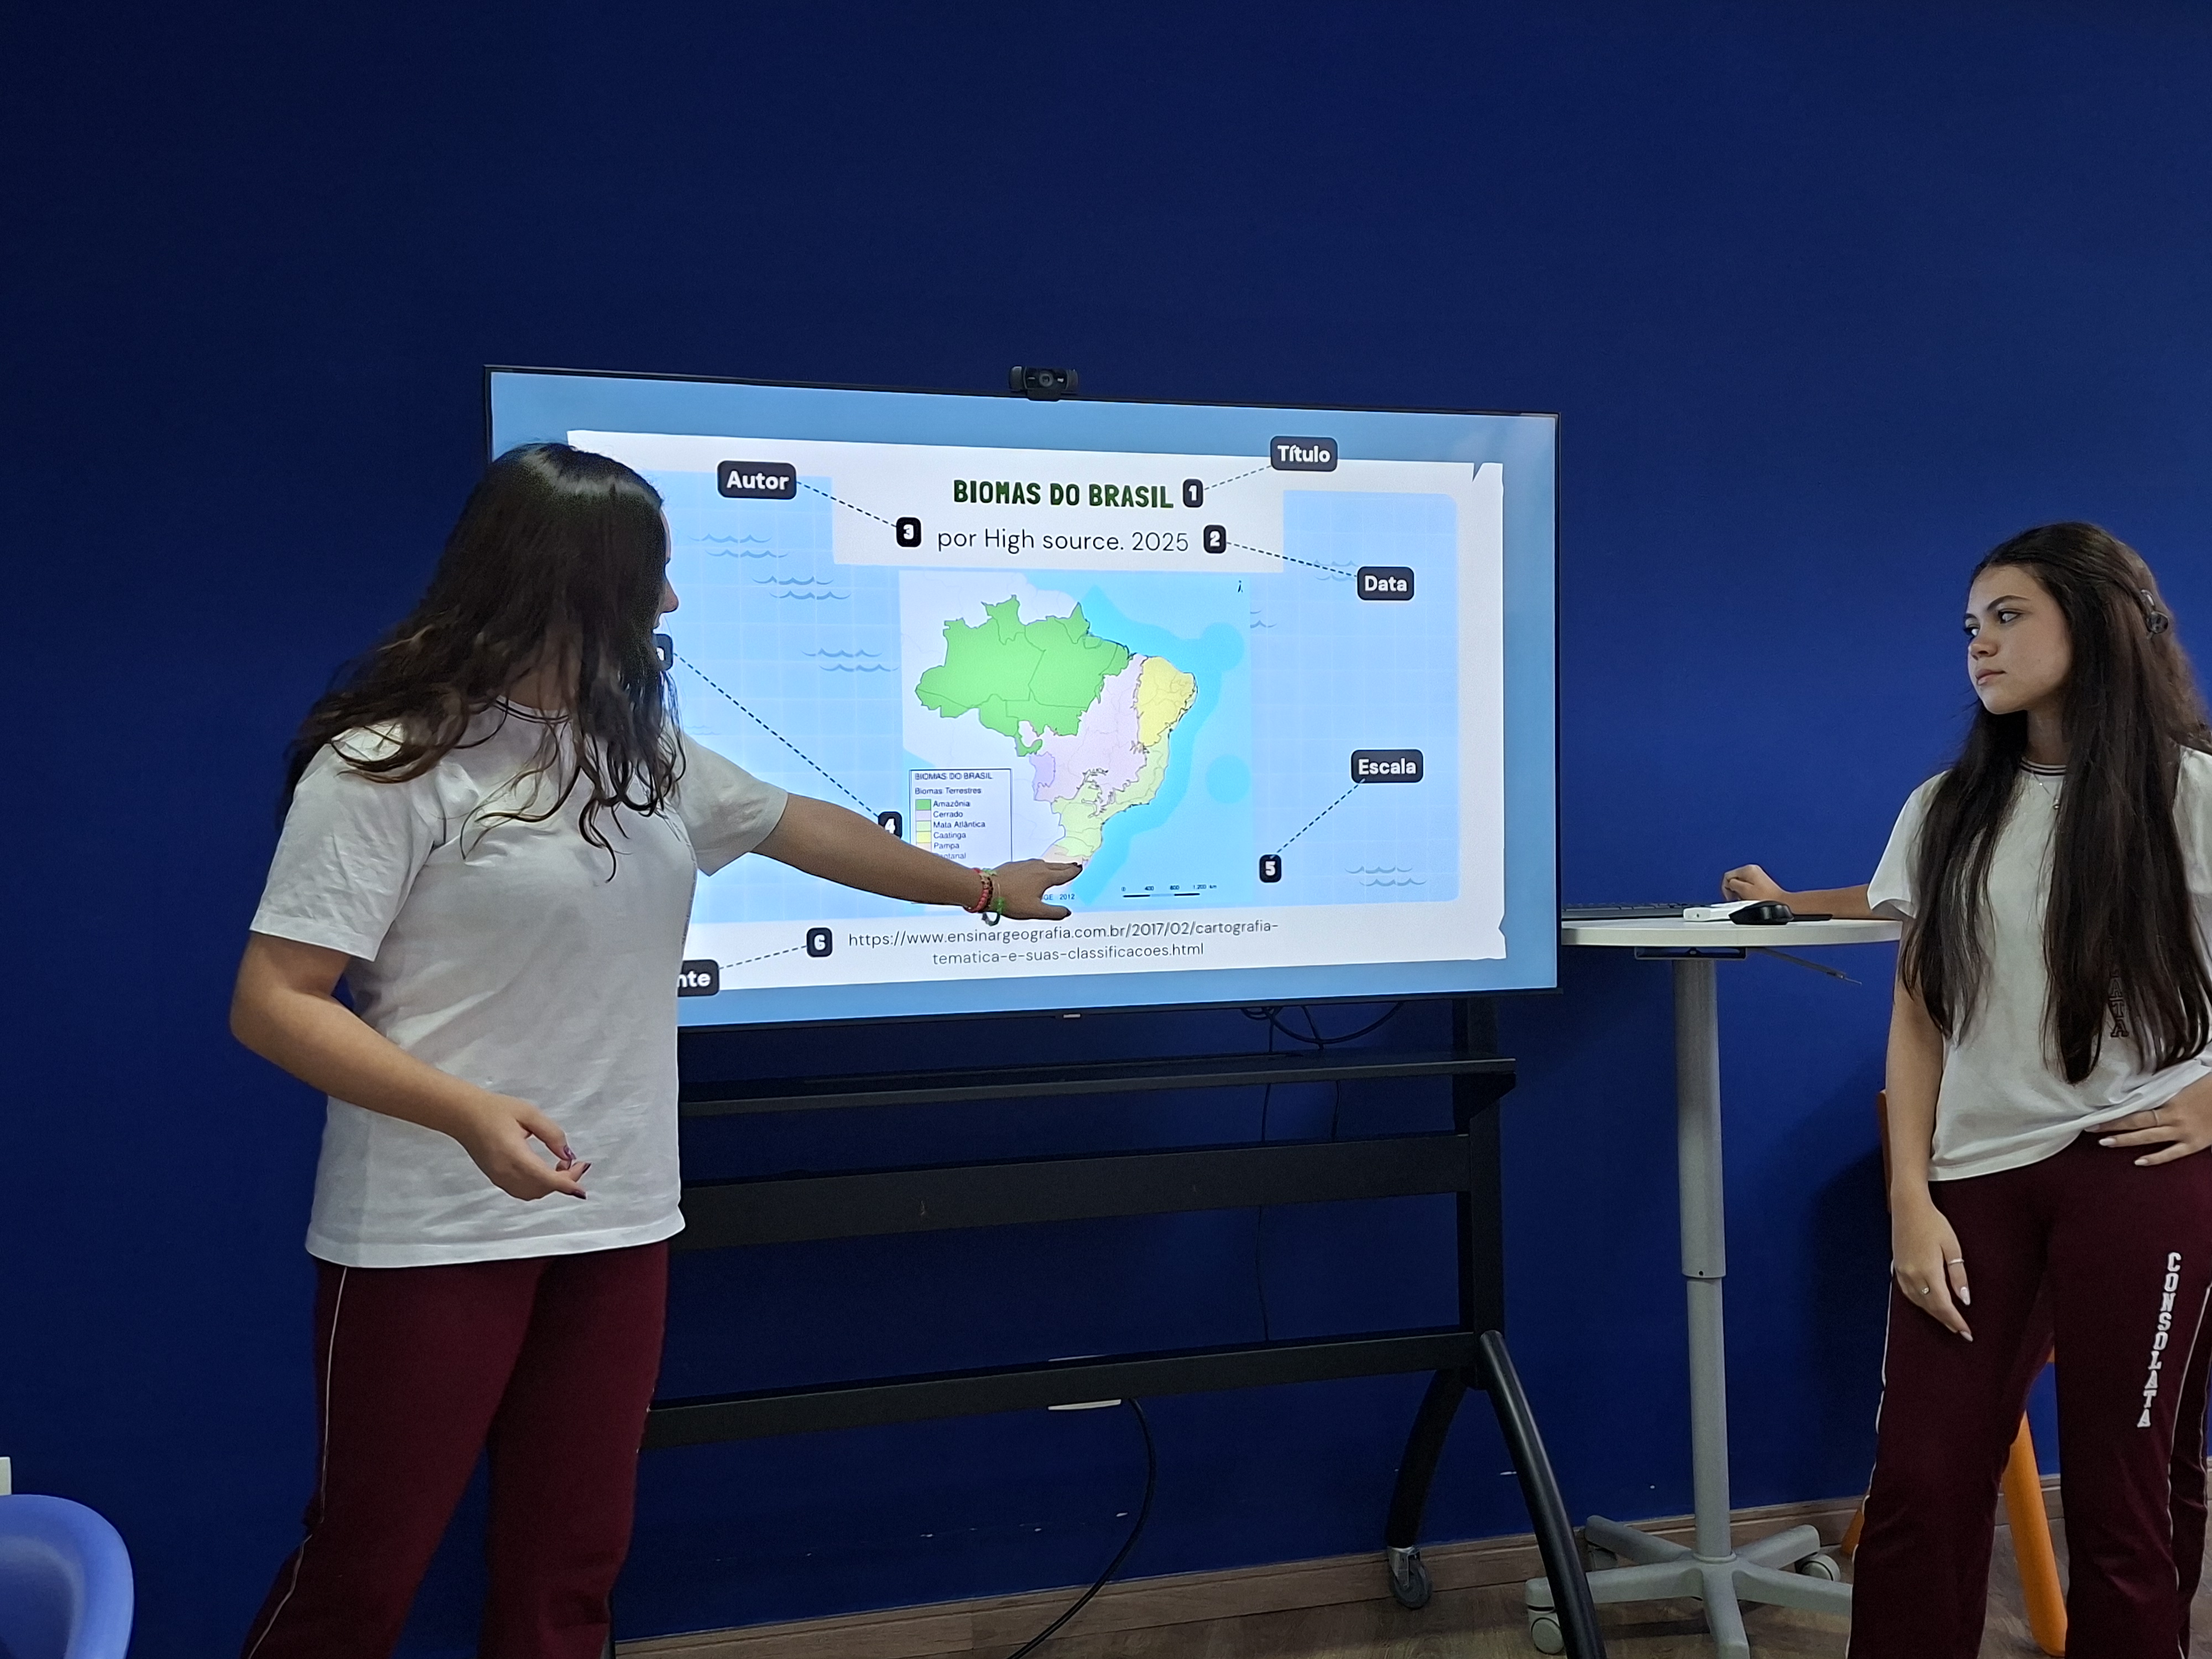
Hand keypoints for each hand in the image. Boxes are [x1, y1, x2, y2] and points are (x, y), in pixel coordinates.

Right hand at [455, 1092, 588, 1200]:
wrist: (463, 1115)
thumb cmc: (495, 1110)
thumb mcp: (529, 1113)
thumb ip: (551, 1134)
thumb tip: (568, 1155)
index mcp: (514, 1155)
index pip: (546, 1179)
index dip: (568, 1183)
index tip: (583, 1180)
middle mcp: (505, 1172)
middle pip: (542, 1188)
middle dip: (564, 1181)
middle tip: (576, 1164)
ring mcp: (498, 1178)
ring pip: (532, 1193)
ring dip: (551, 1185)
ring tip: (561, 1166)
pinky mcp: (495, 1178)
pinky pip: (522, 1191)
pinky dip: (538, 1187)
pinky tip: (544, 1172)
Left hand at [992, 859, 1082, 920]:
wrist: (986, 889)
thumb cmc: (1011, 901)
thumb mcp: (1035, 911)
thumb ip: (1053, 912)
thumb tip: (1067, 912)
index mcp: (1045, 877)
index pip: (1065, 874)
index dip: (1074, 872)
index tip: (1080, 869)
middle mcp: (1037, 867)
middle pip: (1056, 866)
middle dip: (1066, 866)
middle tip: (1074, 866)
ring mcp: (1025, 864)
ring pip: (1044, 863)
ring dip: (1053, 865)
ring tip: (1056, 868)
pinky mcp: (1014, 865)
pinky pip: (1031, 864)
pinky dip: (1039, 866)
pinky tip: (1034, 870)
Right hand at [1721, 864, 1788, 902]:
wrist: (1781, 902)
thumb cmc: (1766, 897)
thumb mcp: (1744, 890)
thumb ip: (1732, 884)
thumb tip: (1729, 884)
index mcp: (1748, 869)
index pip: (1727, 875)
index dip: (1726, 888)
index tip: (1731, 897)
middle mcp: (1752, 869)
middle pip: (1734, 878)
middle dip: (1733, 889)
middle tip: (1738, 898)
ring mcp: (1757, 874)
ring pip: (1740, 882)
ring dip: (1740, 891)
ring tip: (1745, 899)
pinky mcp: (1760, 880)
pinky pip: (1747, 884)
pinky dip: (1746, 891)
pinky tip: (1750, 898)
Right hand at [1891, 1193, 1971, 1338]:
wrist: (1908, 1207)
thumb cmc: (1933, 1223)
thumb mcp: (1952, 1247)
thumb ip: (1958, 1275)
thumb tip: (1964, 1299)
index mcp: (1928, 1271)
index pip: (1944, 1305)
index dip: (1955, 1321)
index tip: (1967, 1332)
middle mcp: (1913, 1275)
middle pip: (1931, 1307)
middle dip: (1946, 1320)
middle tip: (1960, 1331)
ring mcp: (1902, 1272)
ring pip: (1919, 1302)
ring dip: (1933, 1314)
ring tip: (1947, 1321)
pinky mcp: (1897, 1267)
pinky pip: (1908, 1293)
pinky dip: (1920, 1303)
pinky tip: (1927, 1304)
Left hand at [2100, 1074, 2211, 1165]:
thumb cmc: (2209, 1088)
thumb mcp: (2183, 1087)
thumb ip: (2163, 1094)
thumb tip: (2141, 1095)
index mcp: (2169, 1103)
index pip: (2135, 1110)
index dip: (2115, 1115)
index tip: (2095, 1117)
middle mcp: (2173, 1118)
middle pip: (2137, 1123)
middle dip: (2113, 1127)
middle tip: (2090, 1129)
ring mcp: (2184, 1132)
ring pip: (2149, 1138)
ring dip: (2126, 1141)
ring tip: (2105, 1143)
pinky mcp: (2196, 1144)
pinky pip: (2173, 1153)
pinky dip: (2156, 1158)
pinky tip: (2139, 1162)